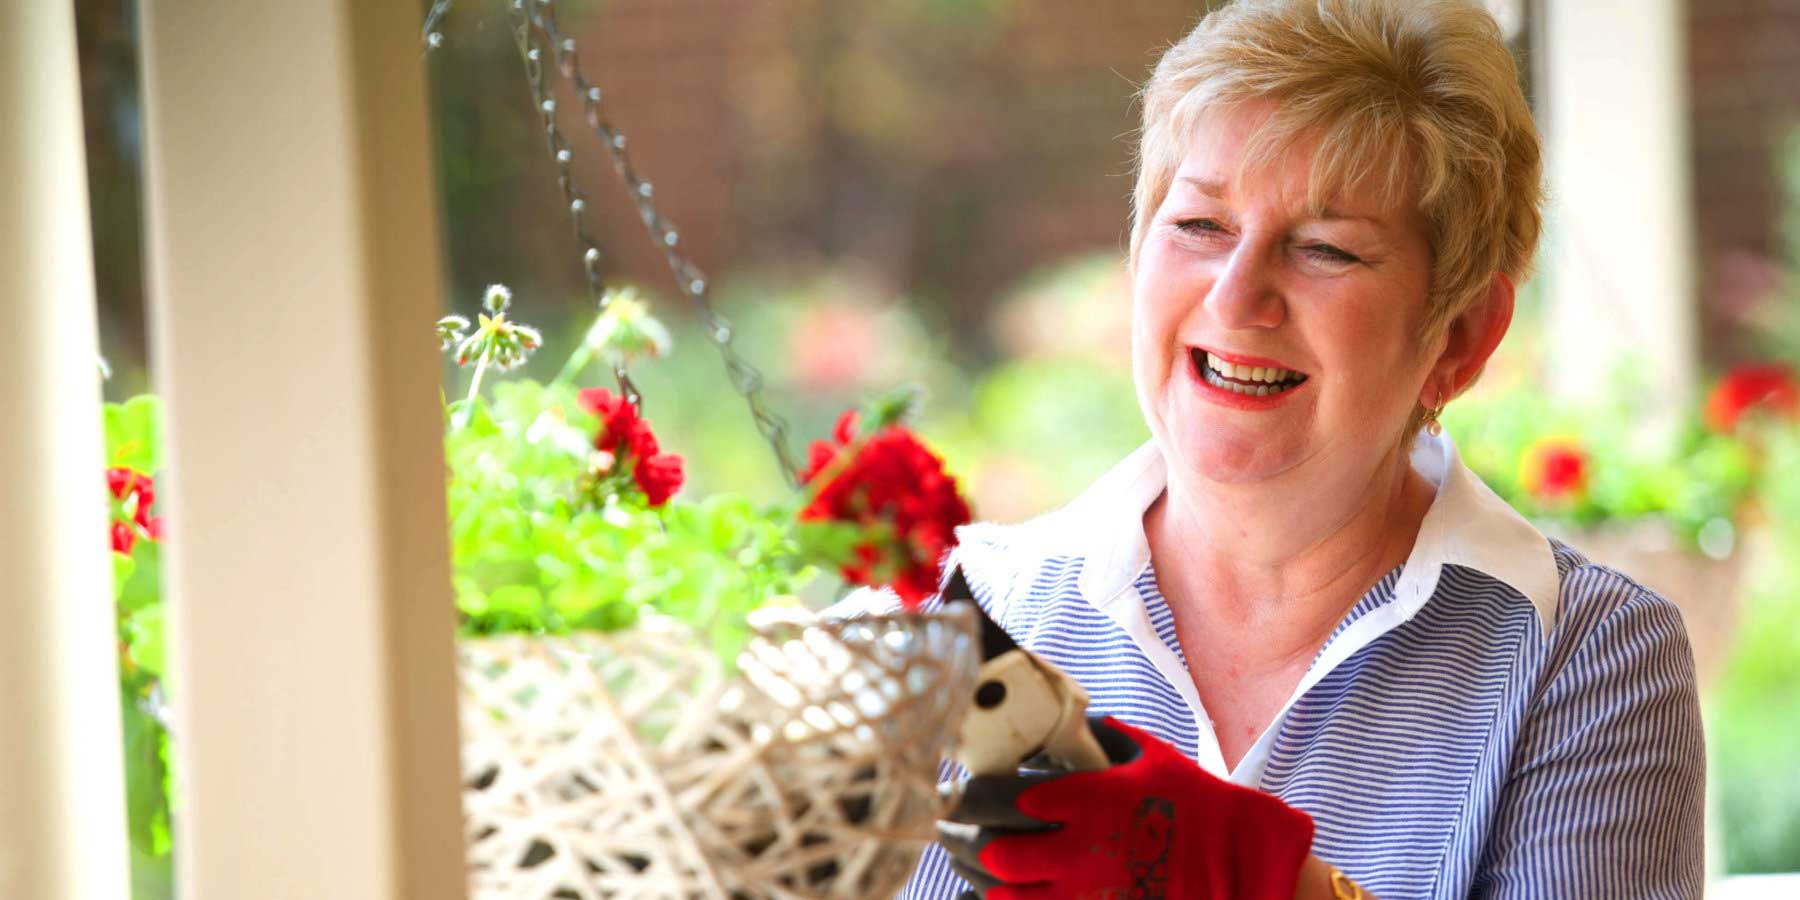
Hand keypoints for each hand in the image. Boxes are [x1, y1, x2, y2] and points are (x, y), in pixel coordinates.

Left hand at [938, 716, 1313, 899]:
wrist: (1243, 862)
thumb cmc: (1199, 804)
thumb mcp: (1150, 754)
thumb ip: (1101, 736)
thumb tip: (1068, 723)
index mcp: (1087, 799)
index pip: (1002, 796)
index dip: (968, 795)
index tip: (955, 789)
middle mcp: (1079, 848)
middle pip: (994, 850)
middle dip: (962, 839)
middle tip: (947, 828)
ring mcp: (1086, 892)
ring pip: (1004, 892)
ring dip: (977, 876)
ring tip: (963, 860)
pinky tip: (990, 893)